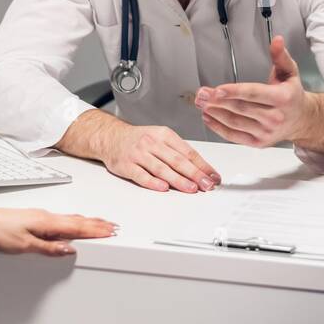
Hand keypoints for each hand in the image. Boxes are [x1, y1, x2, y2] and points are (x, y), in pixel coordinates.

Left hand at [0, 207, 116, 255]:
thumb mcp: (25, 246)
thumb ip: (49, 248)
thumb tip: (69, 249)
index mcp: (47, 222)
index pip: (77, 227)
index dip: (96, 230)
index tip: (111, 232)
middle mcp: (47, 217)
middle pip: (78, 221)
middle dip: (97, 224)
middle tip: (113, 227)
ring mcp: (42, 217)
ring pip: (71, 219)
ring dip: (88, 222)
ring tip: (101, 224)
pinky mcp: (37, 218)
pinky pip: (62, 220)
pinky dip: (75, 222)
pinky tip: (76, 224)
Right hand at [102, 124, 221, 192]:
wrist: (111, 136)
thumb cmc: (139, 139)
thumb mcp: (160, 137)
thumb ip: (177, 151)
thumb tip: (200, 169)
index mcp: (164, 135)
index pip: (188, 152)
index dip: (202, 165)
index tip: (213, 176)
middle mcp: (152, 143)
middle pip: (177, 160)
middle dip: (195, 174)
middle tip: (207, 185)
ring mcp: (138, 154)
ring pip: (161, 168)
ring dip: (178, 180)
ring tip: (192, 189)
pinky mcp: (126, 165)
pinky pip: (141, 175)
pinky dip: (153, 182)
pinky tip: (163, 188)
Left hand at [195, 34, 309, 147]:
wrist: (302, 120)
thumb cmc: (292, 95)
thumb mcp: (290, 72)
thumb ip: (281, 56)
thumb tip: (277, 40)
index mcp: (283, 98)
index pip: (254, 94)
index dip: (234, 92)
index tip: (217, 90)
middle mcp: (275, 117)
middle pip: (241, 108)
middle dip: (217, 101)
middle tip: (202, 94)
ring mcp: (266, 132)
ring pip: (235, 122)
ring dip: (215, 113)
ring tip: (201, 103)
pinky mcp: (259, 142)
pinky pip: (235, 136)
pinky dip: (219, 128)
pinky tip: (209, 117)